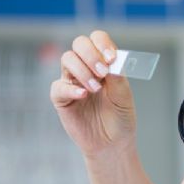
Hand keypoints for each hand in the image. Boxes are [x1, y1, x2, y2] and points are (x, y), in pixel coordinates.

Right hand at [50, 30, 136, 158]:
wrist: (112, 144)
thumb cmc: (120, 118)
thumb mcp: (124, 98)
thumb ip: (118, 79)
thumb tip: (113, 61)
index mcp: (103, 63)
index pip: (97, 39)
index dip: (102, 44)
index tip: (112, 58)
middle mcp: (86, 68)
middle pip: (79, 44)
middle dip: (91, 54)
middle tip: (103, 72)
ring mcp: (72, 82)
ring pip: (68, 59)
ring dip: (83, 71)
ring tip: (96, 89)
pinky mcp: (61, 98)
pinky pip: (59, 87)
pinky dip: (71, 89)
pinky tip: (84, 95)